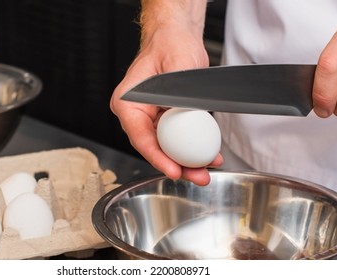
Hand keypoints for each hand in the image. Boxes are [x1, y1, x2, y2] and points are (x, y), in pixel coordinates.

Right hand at [111, 25, 222, 185]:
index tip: (174, 170)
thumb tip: (189, 119)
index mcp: (128, 102)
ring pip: (167, 148)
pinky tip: (208, 156)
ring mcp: (151, 118)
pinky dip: (192, 148)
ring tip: (207, 170)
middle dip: (176, 166)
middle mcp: (136, 113)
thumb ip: (180, 94)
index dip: (158, 157)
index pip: (140, 137)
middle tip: (198, 176)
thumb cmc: (170, 43)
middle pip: (154, 148)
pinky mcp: (166, 119)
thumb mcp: (177, 66)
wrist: (178, 35)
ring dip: (187, 161)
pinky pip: (178, 139)